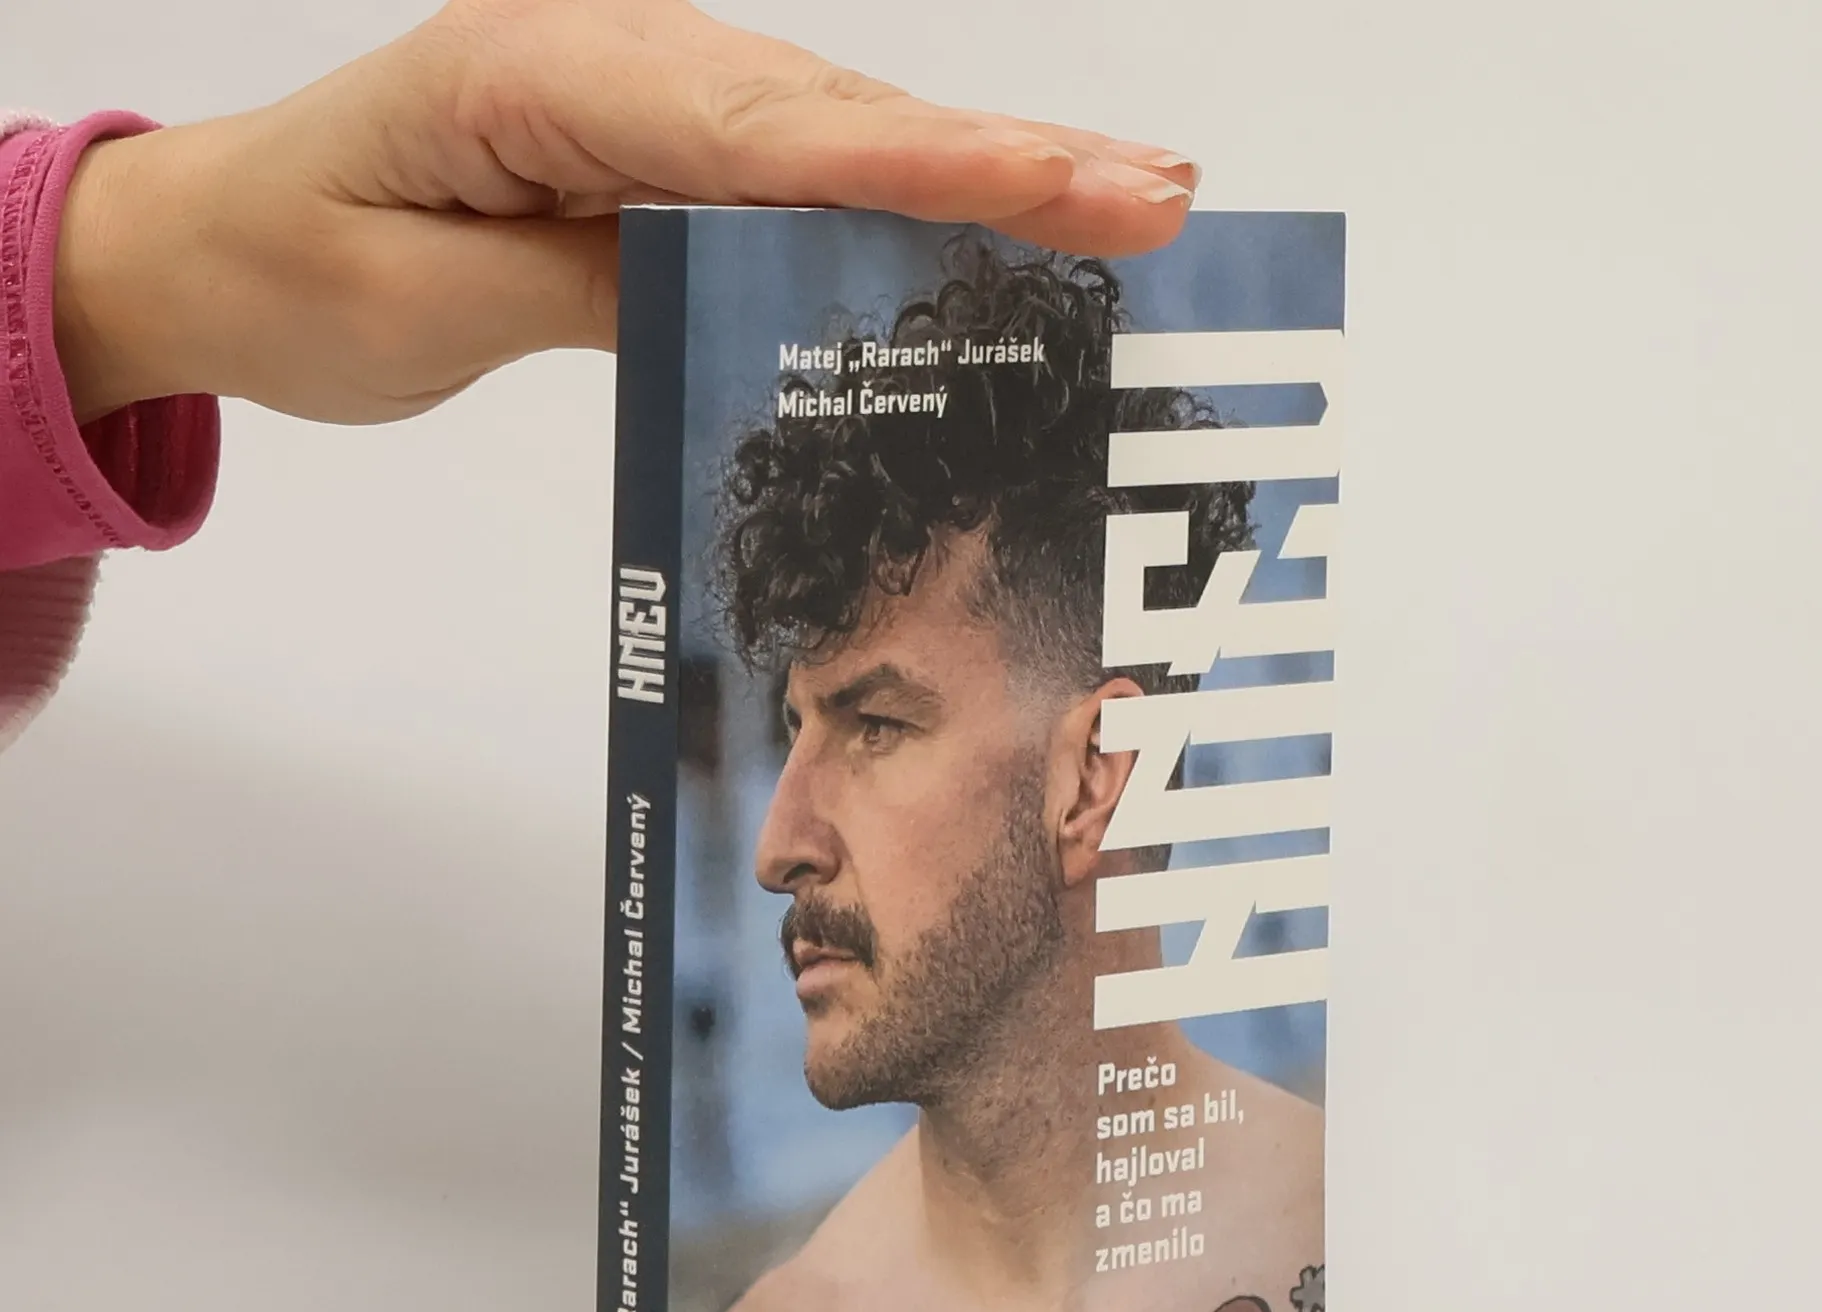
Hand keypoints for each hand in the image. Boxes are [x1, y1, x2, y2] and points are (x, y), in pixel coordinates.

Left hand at [54, 0, 1197, 425]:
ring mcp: (647, 107)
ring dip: (982, 180)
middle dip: (1004, 162)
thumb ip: (599, 285)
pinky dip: (906, 208)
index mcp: (545, 76)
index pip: (768, 129)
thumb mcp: (433, 301)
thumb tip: (759, 285)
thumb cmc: (297, 269)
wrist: (224, 240)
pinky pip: (801, 182)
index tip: (1070, 188)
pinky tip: (1001, 232)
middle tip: (1164, 198)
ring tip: (1130, 207)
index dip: (930, 162)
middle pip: (837, 115)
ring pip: (839, 141)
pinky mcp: (660, 160)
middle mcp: (619, 66)